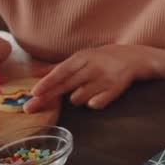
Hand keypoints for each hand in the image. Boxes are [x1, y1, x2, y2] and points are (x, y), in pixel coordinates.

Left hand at [23, 45, 145, 112]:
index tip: (34, 92)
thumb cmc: (104, 57)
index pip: (62, 71)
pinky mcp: (115, 91)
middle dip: (46, 98)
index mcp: (83, 57)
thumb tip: (36, 72)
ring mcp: (104, 79)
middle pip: (65, 86)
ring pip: (78, 98)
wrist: (135, 58)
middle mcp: (93, 67)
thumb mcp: (83, 56)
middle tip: (29, 108)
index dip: (47, 82)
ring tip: (87, 88)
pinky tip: (99, 93)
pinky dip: (93, 102)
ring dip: (77, 97)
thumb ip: (60, 66)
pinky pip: (94, 104)